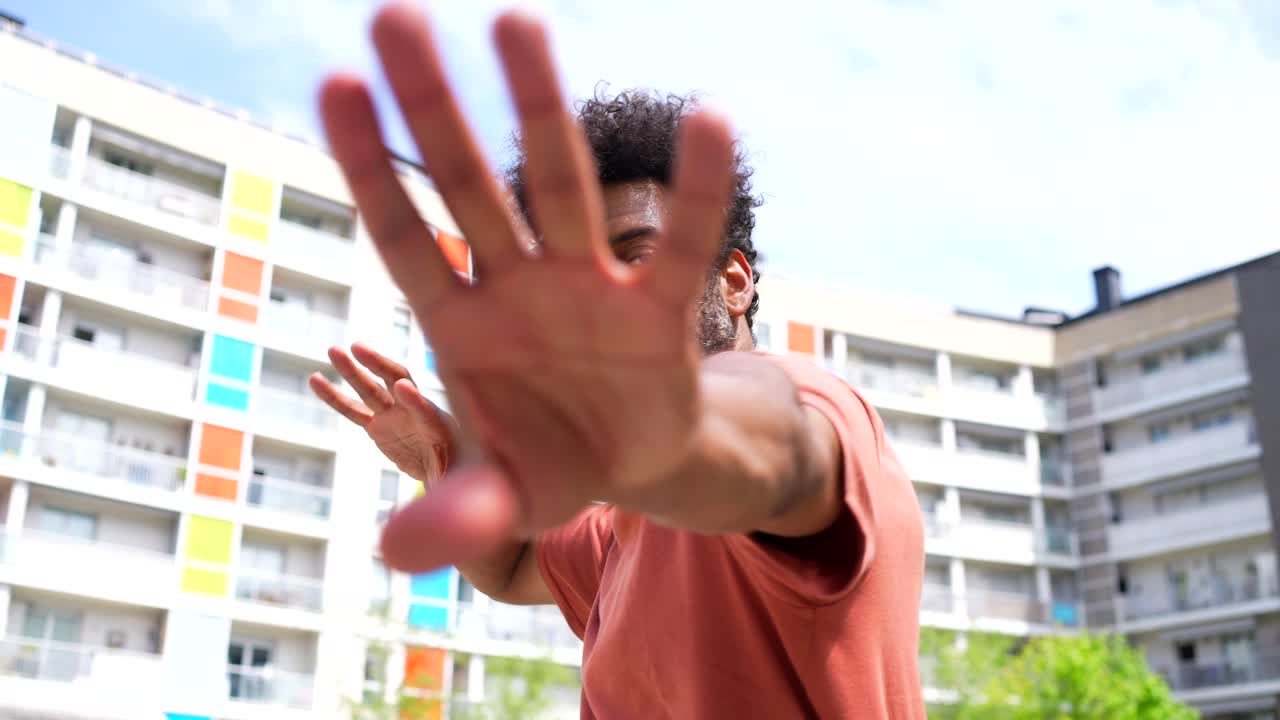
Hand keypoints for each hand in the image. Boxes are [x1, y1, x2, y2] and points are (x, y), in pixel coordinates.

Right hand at [309, 343, 456, 484]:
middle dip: (379, 367)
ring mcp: (395, 416)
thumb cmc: (457, 474)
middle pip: (397, 384)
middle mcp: (416, 413)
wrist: (450, 467)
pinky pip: (353, 410)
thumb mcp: (454, 480)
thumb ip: (443, 486)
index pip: (427, 411)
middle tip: (359, 349)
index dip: (416, 401)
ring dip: (352, 371)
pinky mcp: (378, 425)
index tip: (402, 388)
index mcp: (440, 427)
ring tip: (332, 350)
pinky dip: (335, 397)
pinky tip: (315, 380)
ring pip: (371, 390)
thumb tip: (420, 518)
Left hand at [320, 2, 734, 570]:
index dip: (370, 169)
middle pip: (468, 187)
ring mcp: (587, 288)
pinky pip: (682, 247)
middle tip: (395, 14)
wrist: (628, 463)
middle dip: (434, 110)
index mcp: (460, 324)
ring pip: (561, 187)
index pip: (403, 237)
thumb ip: (456, 511)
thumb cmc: (547, 466)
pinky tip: (710, 122)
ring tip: (515, 20)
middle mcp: (517, 287)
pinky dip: (696, 195)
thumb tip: (394, 554)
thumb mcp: (500, 497)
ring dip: (539, 111)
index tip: (335, 85)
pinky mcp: (659, 310)